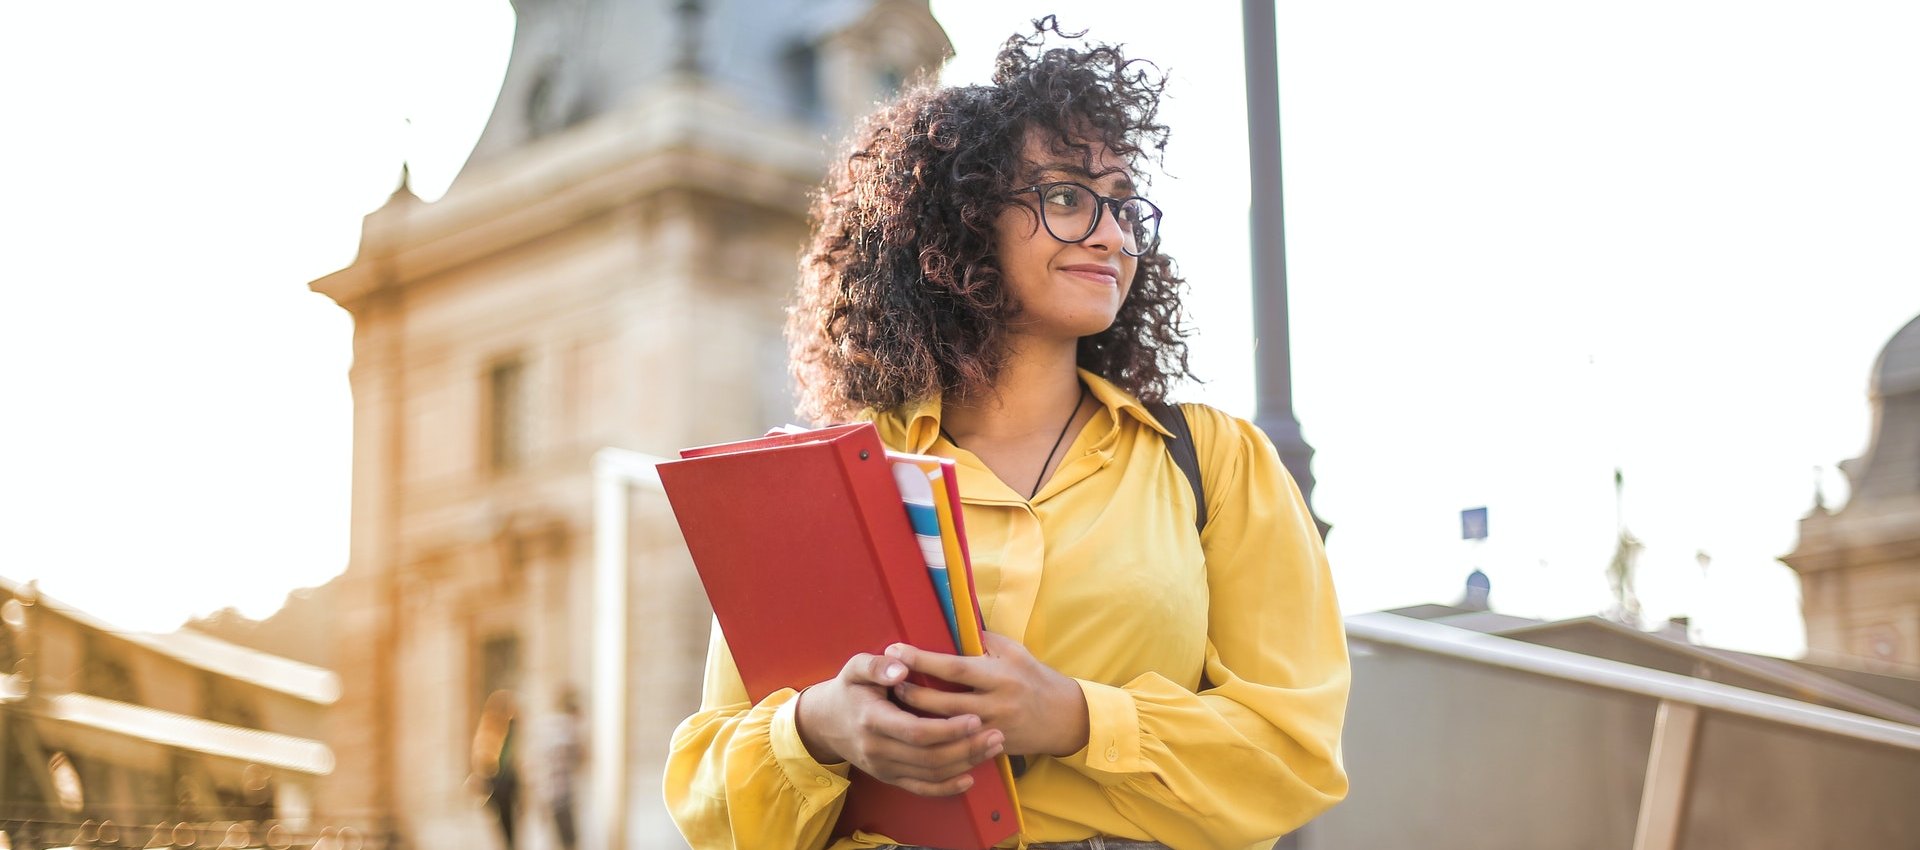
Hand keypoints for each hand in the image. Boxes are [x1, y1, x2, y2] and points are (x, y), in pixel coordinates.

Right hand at [794, 651, 1005, 795]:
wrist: (825, 722)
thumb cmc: (849, 690)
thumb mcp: (855, 668)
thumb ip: (877, 665)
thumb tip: (901, 666)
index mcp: (872, 719)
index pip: (916, 731)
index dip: (948, 729)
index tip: (975, 718)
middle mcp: (877, 749)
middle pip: (929, 757)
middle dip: (966, 748)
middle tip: (996, 734)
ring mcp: (883, 767)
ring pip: (930, 773)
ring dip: (965, 763)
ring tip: (992, 748)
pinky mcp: (889, 777)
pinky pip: (921, 788)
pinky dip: (947, 787)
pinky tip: (969, 777)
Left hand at [887, 632, 1089, 757]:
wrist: (1064, 717)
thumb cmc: (1035, 677)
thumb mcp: (1014, 651)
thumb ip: (983, 640)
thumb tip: (950, 624)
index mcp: (999, 675)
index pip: (954, 667)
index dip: (922, 659)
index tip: (896, 650)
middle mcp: (995, 703)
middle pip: (944, 702)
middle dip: (911, 691)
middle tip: (887, 680)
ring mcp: (992, 729)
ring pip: (945, 727)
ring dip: (917, 716)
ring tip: (894, 703)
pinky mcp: (991, 747)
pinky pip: (957, 745)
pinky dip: (934, 737)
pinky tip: (915, 730)